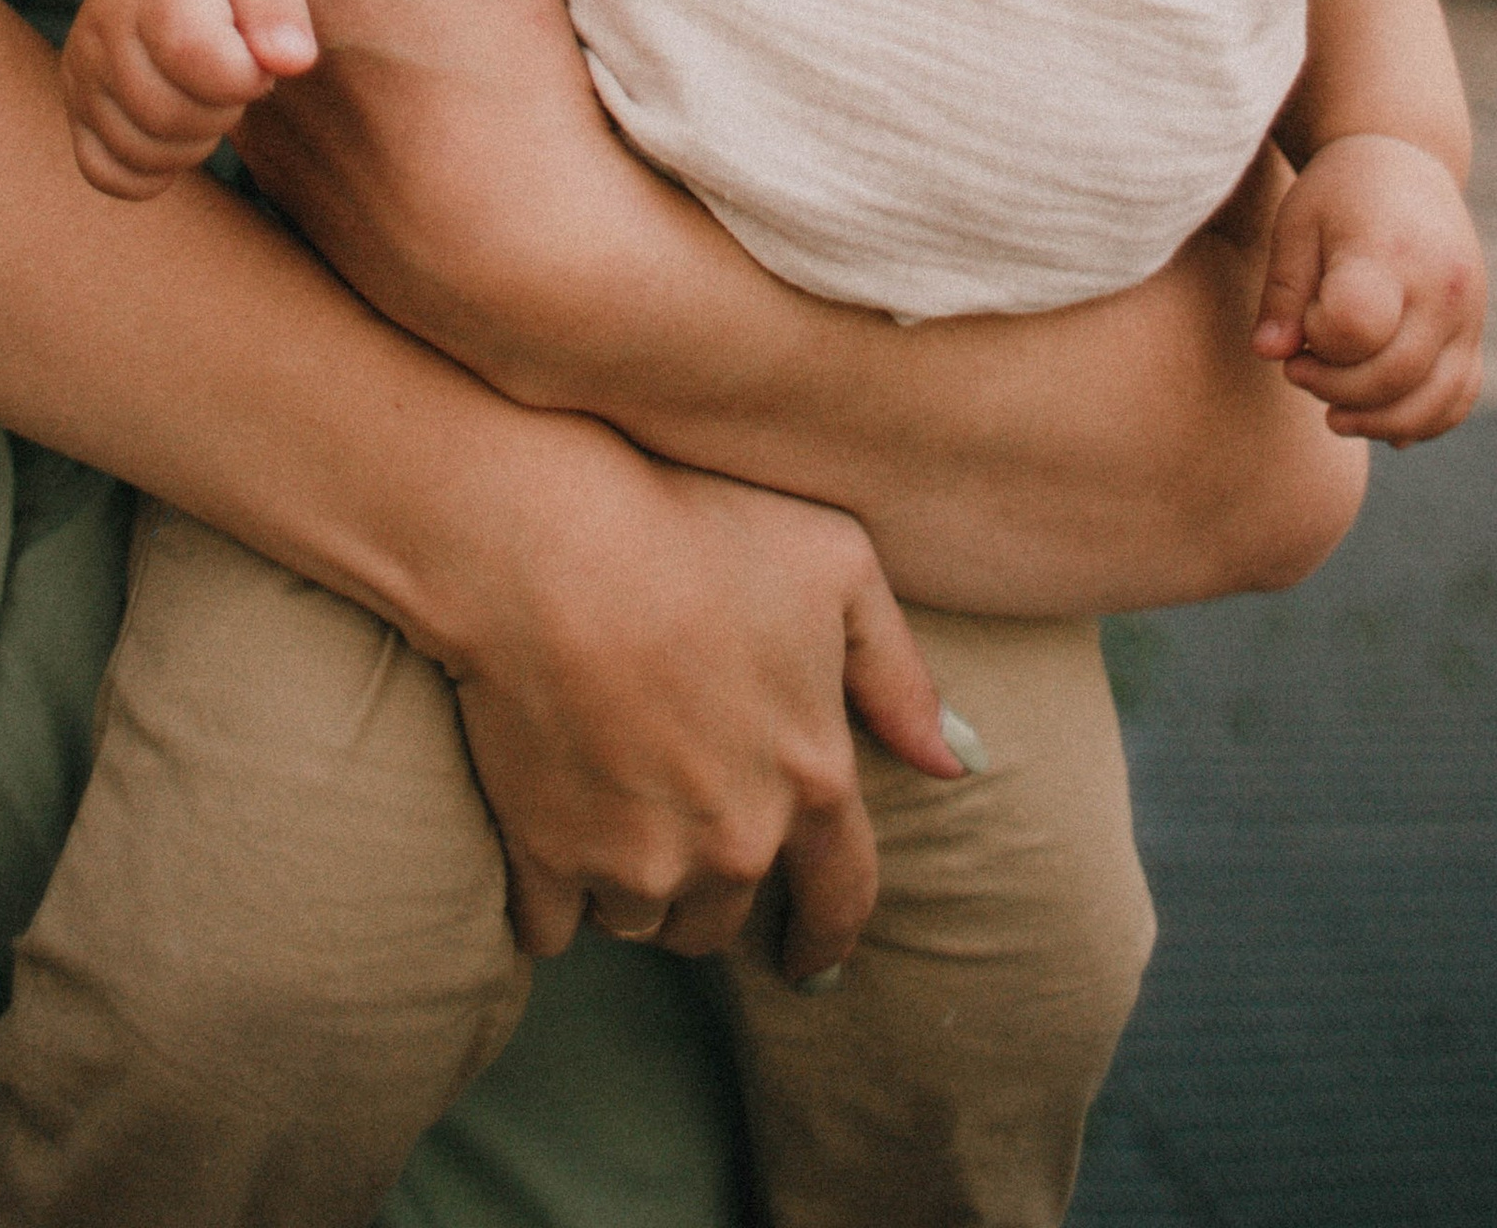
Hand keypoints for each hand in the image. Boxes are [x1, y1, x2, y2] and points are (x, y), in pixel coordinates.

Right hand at [60, 0, 316, 199]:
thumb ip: (281, 8)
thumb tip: (293, 62)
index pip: (198, 59)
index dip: (246, 75)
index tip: (257, 54)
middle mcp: (105, 26)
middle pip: (170, 115)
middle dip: (224, 109)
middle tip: (235, 73)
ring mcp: (82, 68)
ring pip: (140, 149)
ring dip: (193, 142)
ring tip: (207, 94)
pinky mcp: (75, 103)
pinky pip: (103, 171)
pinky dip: (148, 171)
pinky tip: (175, 134)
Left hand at [236, 0, 652, 379]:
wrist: (518, 252)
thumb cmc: (520, 86)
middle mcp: (255, 25)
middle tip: (465, 14)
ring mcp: (257, 107)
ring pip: (325, 25)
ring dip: (373, 27)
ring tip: (444, 71)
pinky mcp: (275, 175)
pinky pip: (316, 100)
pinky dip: (356, 99)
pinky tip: (416, 127)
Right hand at [439, 425, 960, 982]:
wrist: (551, 541)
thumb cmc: (697, 528)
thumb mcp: (836, 565)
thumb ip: (900, 673)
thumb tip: (954, 762)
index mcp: (812, 779)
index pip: (842, 898)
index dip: (827, 939)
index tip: (811, 968)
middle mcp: (735, 842)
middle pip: (724, 919)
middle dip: (708, 888)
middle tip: (675, 825)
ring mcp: (638, 860)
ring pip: (639, 921)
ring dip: (630, 891)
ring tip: (608, 813)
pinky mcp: (545, 858)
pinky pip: (549, 928)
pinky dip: (548, 902)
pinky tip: (543, 841)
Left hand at [1253, 131, 1484, 443]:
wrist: (1406, 160)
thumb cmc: (1340, 193)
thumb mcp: (1297, 224)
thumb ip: (1284, 293)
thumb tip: (1269, 354)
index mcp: (1391, 252)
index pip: (1356, 328)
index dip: (1318, 343)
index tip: (1296, 330)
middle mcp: (1442, 287)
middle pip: (1392, 375)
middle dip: (1334, 389)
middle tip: (1297, 371)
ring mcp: (1468, 314)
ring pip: (1433, 401)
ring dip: (1377, 421)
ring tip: (1334, 413)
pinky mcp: (1474, 333)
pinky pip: (1459, 398)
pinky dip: (1420, 421)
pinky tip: (1379, 421)